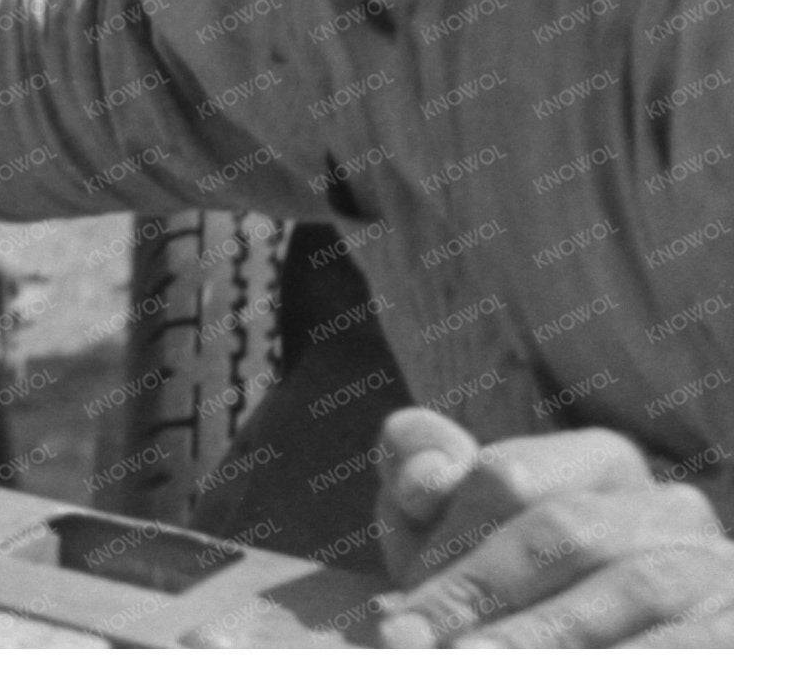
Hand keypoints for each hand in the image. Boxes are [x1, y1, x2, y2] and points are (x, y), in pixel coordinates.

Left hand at [369, 409, 729, 647]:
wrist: (598, 653)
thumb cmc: (511, 591)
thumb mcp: (457, 532)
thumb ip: (423, 480)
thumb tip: (427, 472)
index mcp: (599, 462)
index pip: (508, 478)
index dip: (442, 540)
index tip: (393, 605)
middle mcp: (668, 507)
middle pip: (566, 531)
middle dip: (479, 593)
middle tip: (408, 643)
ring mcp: (716, 569)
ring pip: (631, 589)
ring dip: (542, 636)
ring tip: (471, 667)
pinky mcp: (743, 631)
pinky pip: (690, 648)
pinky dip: (623, 665)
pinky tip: (562, 681)